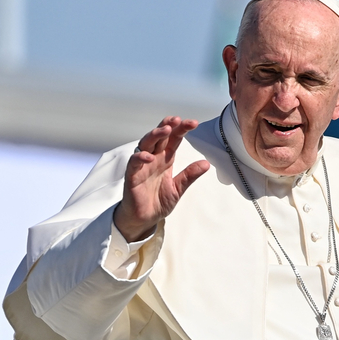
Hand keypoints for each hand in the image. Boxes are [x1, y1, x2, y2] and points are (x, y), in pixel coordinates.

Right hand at [112, 116, 210, 241]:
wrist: (144, 218)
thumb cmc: (157, 202)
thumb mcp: (178, 188)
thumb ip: (189, 175)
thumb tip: (206, 163)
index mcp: (165, 159)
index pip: (173, 139)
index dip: (182, 129)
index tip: (193, 123)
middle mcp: (154, 158)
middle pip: (159, 136)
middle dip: (168, 126)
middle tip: (178, 120)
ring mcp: (142, 166)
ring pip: (146, 144)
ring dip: (155, 135)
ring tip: (165, 130)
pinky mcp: (132, 176)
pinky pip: (134, 163)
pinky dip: (140, 157)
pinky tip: (149, 156)